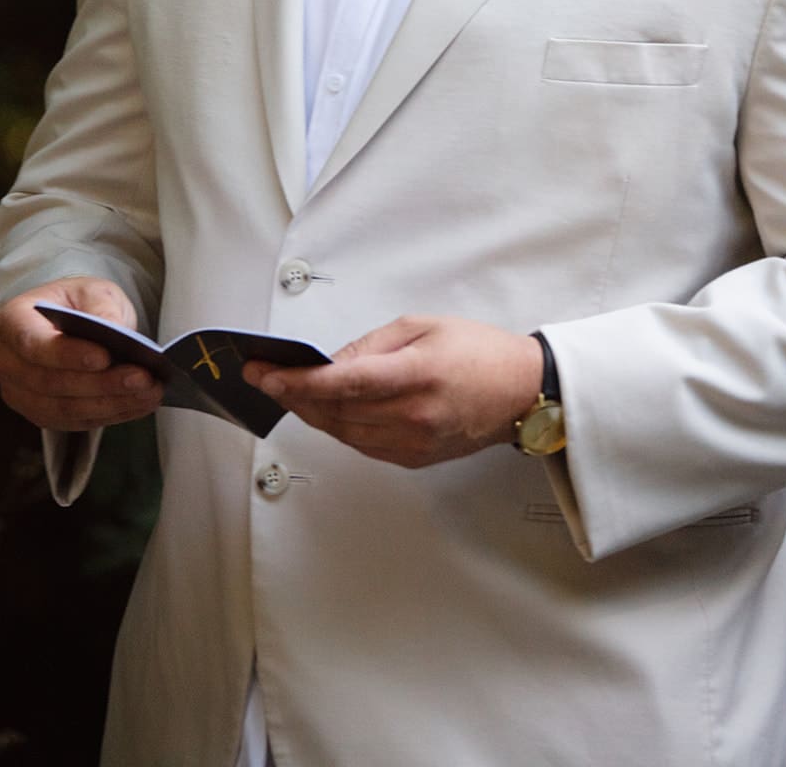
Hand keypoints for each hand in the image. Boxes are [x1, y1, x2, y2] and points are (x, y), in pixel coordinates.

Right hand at [0, 277, 163, 431]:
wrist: (68, 320)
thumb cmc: (77, 303)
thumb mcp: (92, 290)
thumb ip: (102, 307)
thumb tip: (117, 332)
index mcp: (11, 322)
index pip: (33, 344)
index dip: (67, 355)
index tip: (105, 357)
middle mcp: (7, 363)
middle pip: (51, 383)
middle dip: (101, 384)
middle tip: (142, 378)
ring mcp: (20, 394)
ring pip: (65, 409)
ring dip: (111, 404)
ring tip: (149, 393)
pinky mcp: (41, 415)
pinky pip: (76, 422)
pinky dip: (111, 415)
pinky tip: (139, 405)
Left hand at [243, 315, 543, 467]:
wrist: (520, 391)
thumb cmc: (479, 352)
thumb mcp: (423, 326)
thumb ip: (371, 345)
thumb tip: (330, 363)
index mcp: (415, 375)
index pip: (341, 384)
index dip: (296, 381)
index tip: (265, 373)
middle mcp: (412, 416)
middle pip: (334, 411)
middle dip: (294, 394)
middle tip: (268, 378)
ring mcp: (412, 443)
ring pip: (342, 432)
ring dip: (311, 413)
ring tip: (291, 391)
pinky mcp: (413, 459)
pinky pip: (362, 445)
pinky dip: (339, 427)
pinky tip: (328, 410)